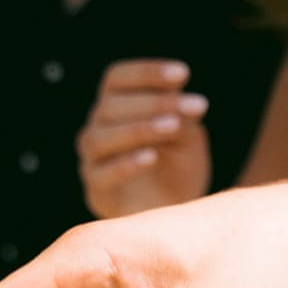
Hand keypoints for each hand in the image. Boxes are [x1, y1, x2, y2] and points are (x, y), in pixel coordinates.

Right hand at [81, 60, 211, 218]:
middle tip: (194, 106)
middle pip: (111, 105)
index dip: (146, 73)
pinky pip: (102, 174)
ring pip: (102, 137)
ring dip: (140, 129)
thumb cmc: (179, 168)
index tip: (183, 73)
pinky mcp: (97, 191)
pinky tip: (152, 157)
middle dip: (154, 102)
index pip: (118, 79)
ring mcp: (93, 159)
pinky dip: (126, 164)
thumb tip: (179, 92)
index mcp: (116, 106)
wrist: (177, 214)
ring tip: (173, 126)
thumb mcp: (188, 138)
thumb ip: (182, 116)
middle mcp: (98, 127)